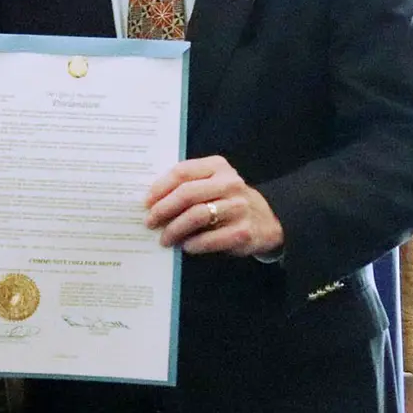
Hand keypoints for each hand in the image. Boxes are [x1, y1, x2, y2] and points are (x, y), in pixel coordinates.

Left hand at [145, 156, 283, 255]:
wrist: (265, 219)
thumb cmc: (226, 200)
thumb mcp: (211, 183)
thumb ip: (186, 185)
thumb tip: (151, 202)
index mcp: (217, 166)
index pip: (182, 172)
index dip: (160, 187)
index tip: (146, 202)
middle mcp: (230, 183)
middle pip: (188, 193)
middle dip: (163, 209)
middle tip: (150, 222)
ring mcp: (239, 207)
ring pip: (197, 215)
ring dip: (175, 229)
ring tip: (164, 238)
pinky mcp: (244, 231)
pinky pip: (212, 238)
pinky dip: (194, 244)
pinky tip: (185, 246)